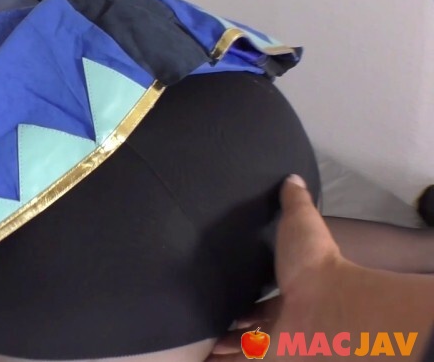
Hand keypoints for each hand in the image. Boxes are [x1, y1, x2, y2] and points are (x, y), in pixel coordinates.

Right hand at [207, 175, 433, 360]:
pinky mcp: (266, 356)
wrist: (327, 306)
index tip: (227, 285)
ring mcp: (275, 340)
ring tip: (194, 339)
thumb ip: (294, 202)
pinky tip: (199, 359)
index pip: (266, 293)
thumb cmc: (313, 263)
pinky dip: (217, 361)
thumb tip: (291, 177)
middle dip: (232, 320)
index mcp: (293, 287)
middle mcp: (284, 316)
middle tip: (205, 315)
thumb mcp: (300, 222)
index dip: (248, 291)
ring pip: (242, 344)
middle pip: (253, 321)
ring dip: (220, 343)